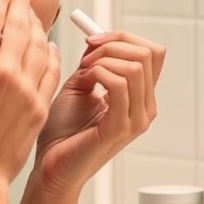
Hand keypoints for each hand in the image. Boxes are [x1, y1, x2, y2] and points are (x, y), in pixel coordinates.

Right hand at [0, 0, 61, 187]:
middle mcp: (3, 71)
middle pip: (19, 24)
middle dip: (20, 1)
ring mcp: (25, 88)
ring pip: (40, 44)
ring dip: (37, 24)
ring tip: (31, 14)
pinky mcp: (39, 106)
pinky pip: (52, 70)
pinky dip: (53, 53)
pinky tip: (49, 45)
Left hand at [33, 31, 165, 197]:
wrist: (50, 166)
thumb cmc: (62, 133)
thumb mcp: (80, 86)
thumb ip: (94, 63)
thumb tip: (98, 39)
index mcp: (140, 97)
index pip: (152, 53)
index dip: (124, 37)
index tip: (94, 40)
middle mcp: (145, 108)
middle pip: (148, 54)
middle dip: (113, 43)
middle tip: (87, 54)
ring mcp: (137, 119)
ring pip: (135, 66)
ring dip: (103, 59)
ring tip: (82, 72)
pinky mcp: (121, 128)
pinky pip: (119, 84)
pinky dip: (98, 72)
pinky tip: (83, 81)